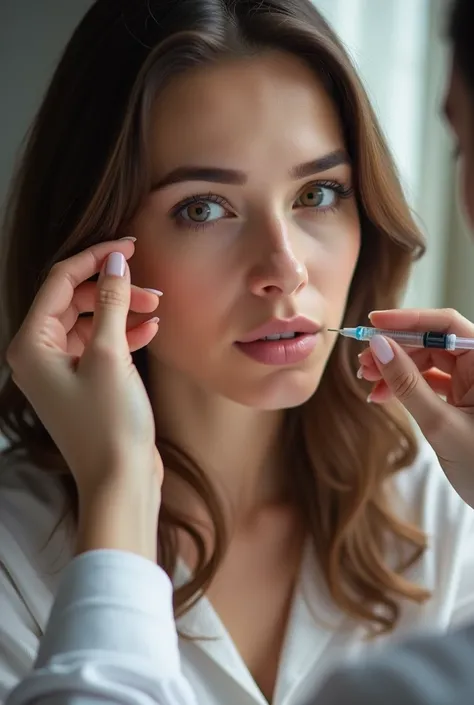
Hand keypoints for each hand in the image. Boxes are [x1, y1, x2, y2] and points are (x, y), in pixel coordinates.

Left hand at [6, 238, 162, 510]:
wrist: (119, 480)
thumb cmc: (108, 422)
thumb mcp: (109, 354)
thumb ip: (110, 302)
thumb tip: (115, 261)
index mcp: (32, 344)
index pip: (60, 281)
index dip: (95, 258)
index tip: (129, 246)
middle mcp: (40, 354)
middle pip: (75, 300)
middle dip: (113, 289)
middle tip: (152, 287)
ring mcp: (62, 370)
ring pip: (91, 322)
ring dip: (122, 311)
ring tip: (157, 308)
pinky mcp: (84, 383)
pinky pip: (100, 345)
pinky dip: (124, 334)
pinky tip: (150, 331)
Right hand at [358, 308, 473, 508]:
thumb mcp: (441, 425)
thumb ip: (408, 384)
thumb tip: (377, 347)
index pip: (447, 325)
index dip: (409, 319)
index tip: (373, 323)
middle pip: (433, 342)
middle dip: (395, 350)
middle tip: (363, 363)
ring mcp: (472, 384)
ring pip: (427, 362)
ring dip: (395, 370)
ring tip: (367, 382)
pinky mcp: (462, 400)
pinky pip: (429, 383)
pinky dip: (404, 388)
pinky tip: (381, 396)